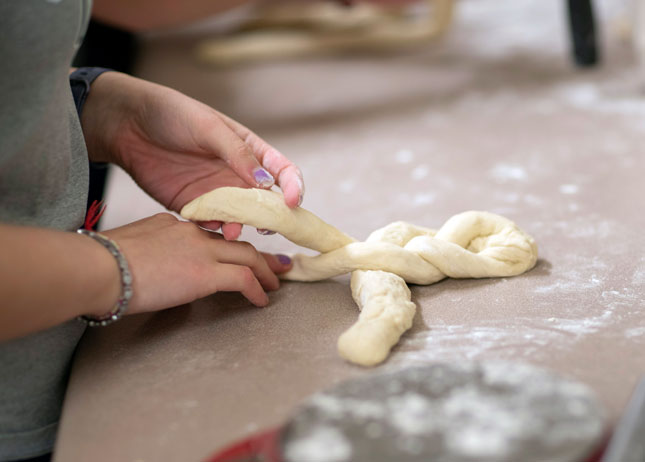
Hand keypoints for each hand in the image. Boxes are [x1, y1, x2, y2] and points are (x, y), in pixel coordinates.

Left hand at [81, 72, 304, 239]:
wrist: (127, 124)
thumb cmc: (172, 114)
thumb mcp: (208, 127)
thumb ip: (237, 154)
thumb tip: (268, 182)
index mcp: (249, 151)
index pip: (282, 171)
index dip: (293, 186)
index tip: (293, 201)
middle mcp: (237, 175)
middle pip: (265, 202)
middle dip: (270, 216)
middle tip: (268, 227)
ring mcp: (216, 193)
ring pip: (239, 217)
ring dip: (241, 226)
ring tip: (233, 230)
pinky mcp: (193, 206)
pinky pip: (210, 224)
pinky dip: (213, 229)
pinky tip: (206, 226)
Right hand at [101, 213, 291, 313]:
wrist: (100, 267)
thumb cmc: (102, 263)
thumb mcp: (132, 247)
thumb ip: (153, 251)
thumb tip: (160, 267)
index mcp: (174, 225)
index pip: (212, 236)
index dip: (232, 248)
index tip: (243, 255)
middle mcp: (192, 232)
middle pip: (237, 243)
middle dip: (261, 256)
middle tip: (277, 265)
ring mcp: (201, 250)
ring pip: (248, 256)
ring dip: (265, 273)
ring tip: (274, 286)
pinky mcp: (206, 272)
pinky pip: (243, 279)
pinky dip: (257, 290)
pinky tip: (261, 302)